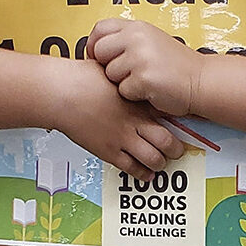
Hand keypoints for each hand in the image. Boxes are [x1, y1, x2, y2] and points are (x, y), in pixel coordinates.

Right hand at [54, 59, 183, 180]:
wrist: (63, 93)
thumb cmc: (83, 78)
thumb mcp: (112, 70)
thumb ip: (127, 77)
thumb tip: (132, 74)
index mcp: (136, 99)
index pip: (166, 111)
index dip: (177, 118)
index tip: (182, 121)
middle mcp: (134, 120)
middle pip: (167, 140)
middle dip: (176, 148)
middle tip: (178, 150)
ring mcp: (122, 137)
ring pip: (153, 158)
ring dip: (161, 163)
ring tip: (162, 163)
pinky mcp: (108, 151)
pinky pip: (131, 168)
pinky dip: (142, 173)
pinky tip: (146, 174)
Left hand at [86, 18, 203, 115]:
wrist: (200, 80)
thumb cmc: (176, 65)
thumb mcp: (151, 40)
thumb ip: (126, 40)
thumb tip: (97, 48)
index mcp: (137, 27)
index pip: (100, 28)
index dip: (94, 44)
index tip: (97, 57)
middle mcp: (137, 37)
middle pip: (100, 51)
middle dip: (107, 66)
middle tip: (123, 73)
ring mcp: (140, 57)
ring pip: (110, 74)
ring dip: (122, 82)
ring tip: (143, 80)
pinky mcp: (144, 78)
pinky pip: (123, 91)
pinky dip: (134, 95)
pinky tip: (150, 89)